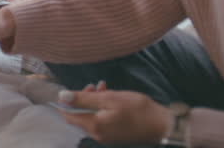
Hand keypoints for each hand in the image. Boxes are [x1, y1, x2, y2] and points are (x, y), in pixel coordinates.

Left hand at [56, 86, 171, 144]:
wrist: (162, 124)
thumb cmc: (137, 109)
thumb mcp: (109, 99)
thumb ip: (83, 99)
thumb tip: (61, 97)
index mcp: (93, 126)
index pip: (68, 116)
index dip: (67, 102)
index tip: (73, 89)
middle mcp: (97, 134)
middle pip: (80, 116)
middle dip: (82, 99)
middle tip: (92, 86)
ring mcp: (106, 136)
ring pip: (91, 116)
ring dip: (93, 101)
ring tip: (102, 87)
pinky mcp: (114, 134)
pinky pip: (101, 120)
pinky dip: (101, 108)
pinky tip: (110, 96)